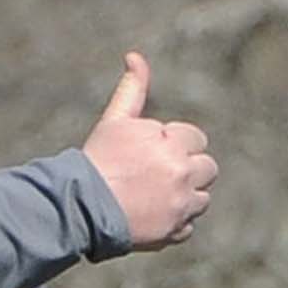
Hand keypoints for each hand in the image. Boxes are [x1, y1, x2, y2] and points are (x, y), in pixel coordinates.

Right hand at [81, 53, 216, 250]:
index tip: (153, 155)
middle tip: (157, 179)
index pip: (196, 140)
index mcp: (174, 143)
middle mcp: (183, 173)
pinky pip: (188, 227)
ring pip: (201, 199)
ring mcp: (180, 204)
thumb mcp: (115, 120)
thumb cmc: (97, 161)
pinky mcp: (173, 232)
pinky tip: (150, 218)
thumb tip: (134, 55)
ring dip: (184, 198)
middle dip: (187, 172)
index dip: (176, 146)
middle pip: (207, 169)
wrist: (81, 206)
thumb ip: (132, 88)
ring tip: (154, 199)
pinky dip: (174, 224)